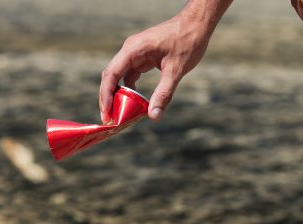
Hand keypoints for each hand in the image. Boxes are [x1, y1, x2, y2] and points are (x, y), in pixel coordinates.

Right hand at [99, 11, 213, 122]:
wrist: (196, 25)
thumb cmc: (187, 43)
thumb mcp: (176, 71)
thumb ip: (164, 94)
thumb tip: (154, 115)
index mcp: (134, 50)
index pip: (112, 74)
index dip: (106, 95)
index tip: (106, 113)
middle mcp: (131, 50)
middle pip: (112, 76)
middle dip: (110, 98)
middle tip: (110, 119)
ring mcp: (136, 54)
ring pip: (121, 77)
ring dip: (120, 95)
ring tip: (121, 114)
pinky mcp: (144, 57)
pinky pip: (132, 75)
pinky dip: (132, 90)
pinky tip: (136, 103)